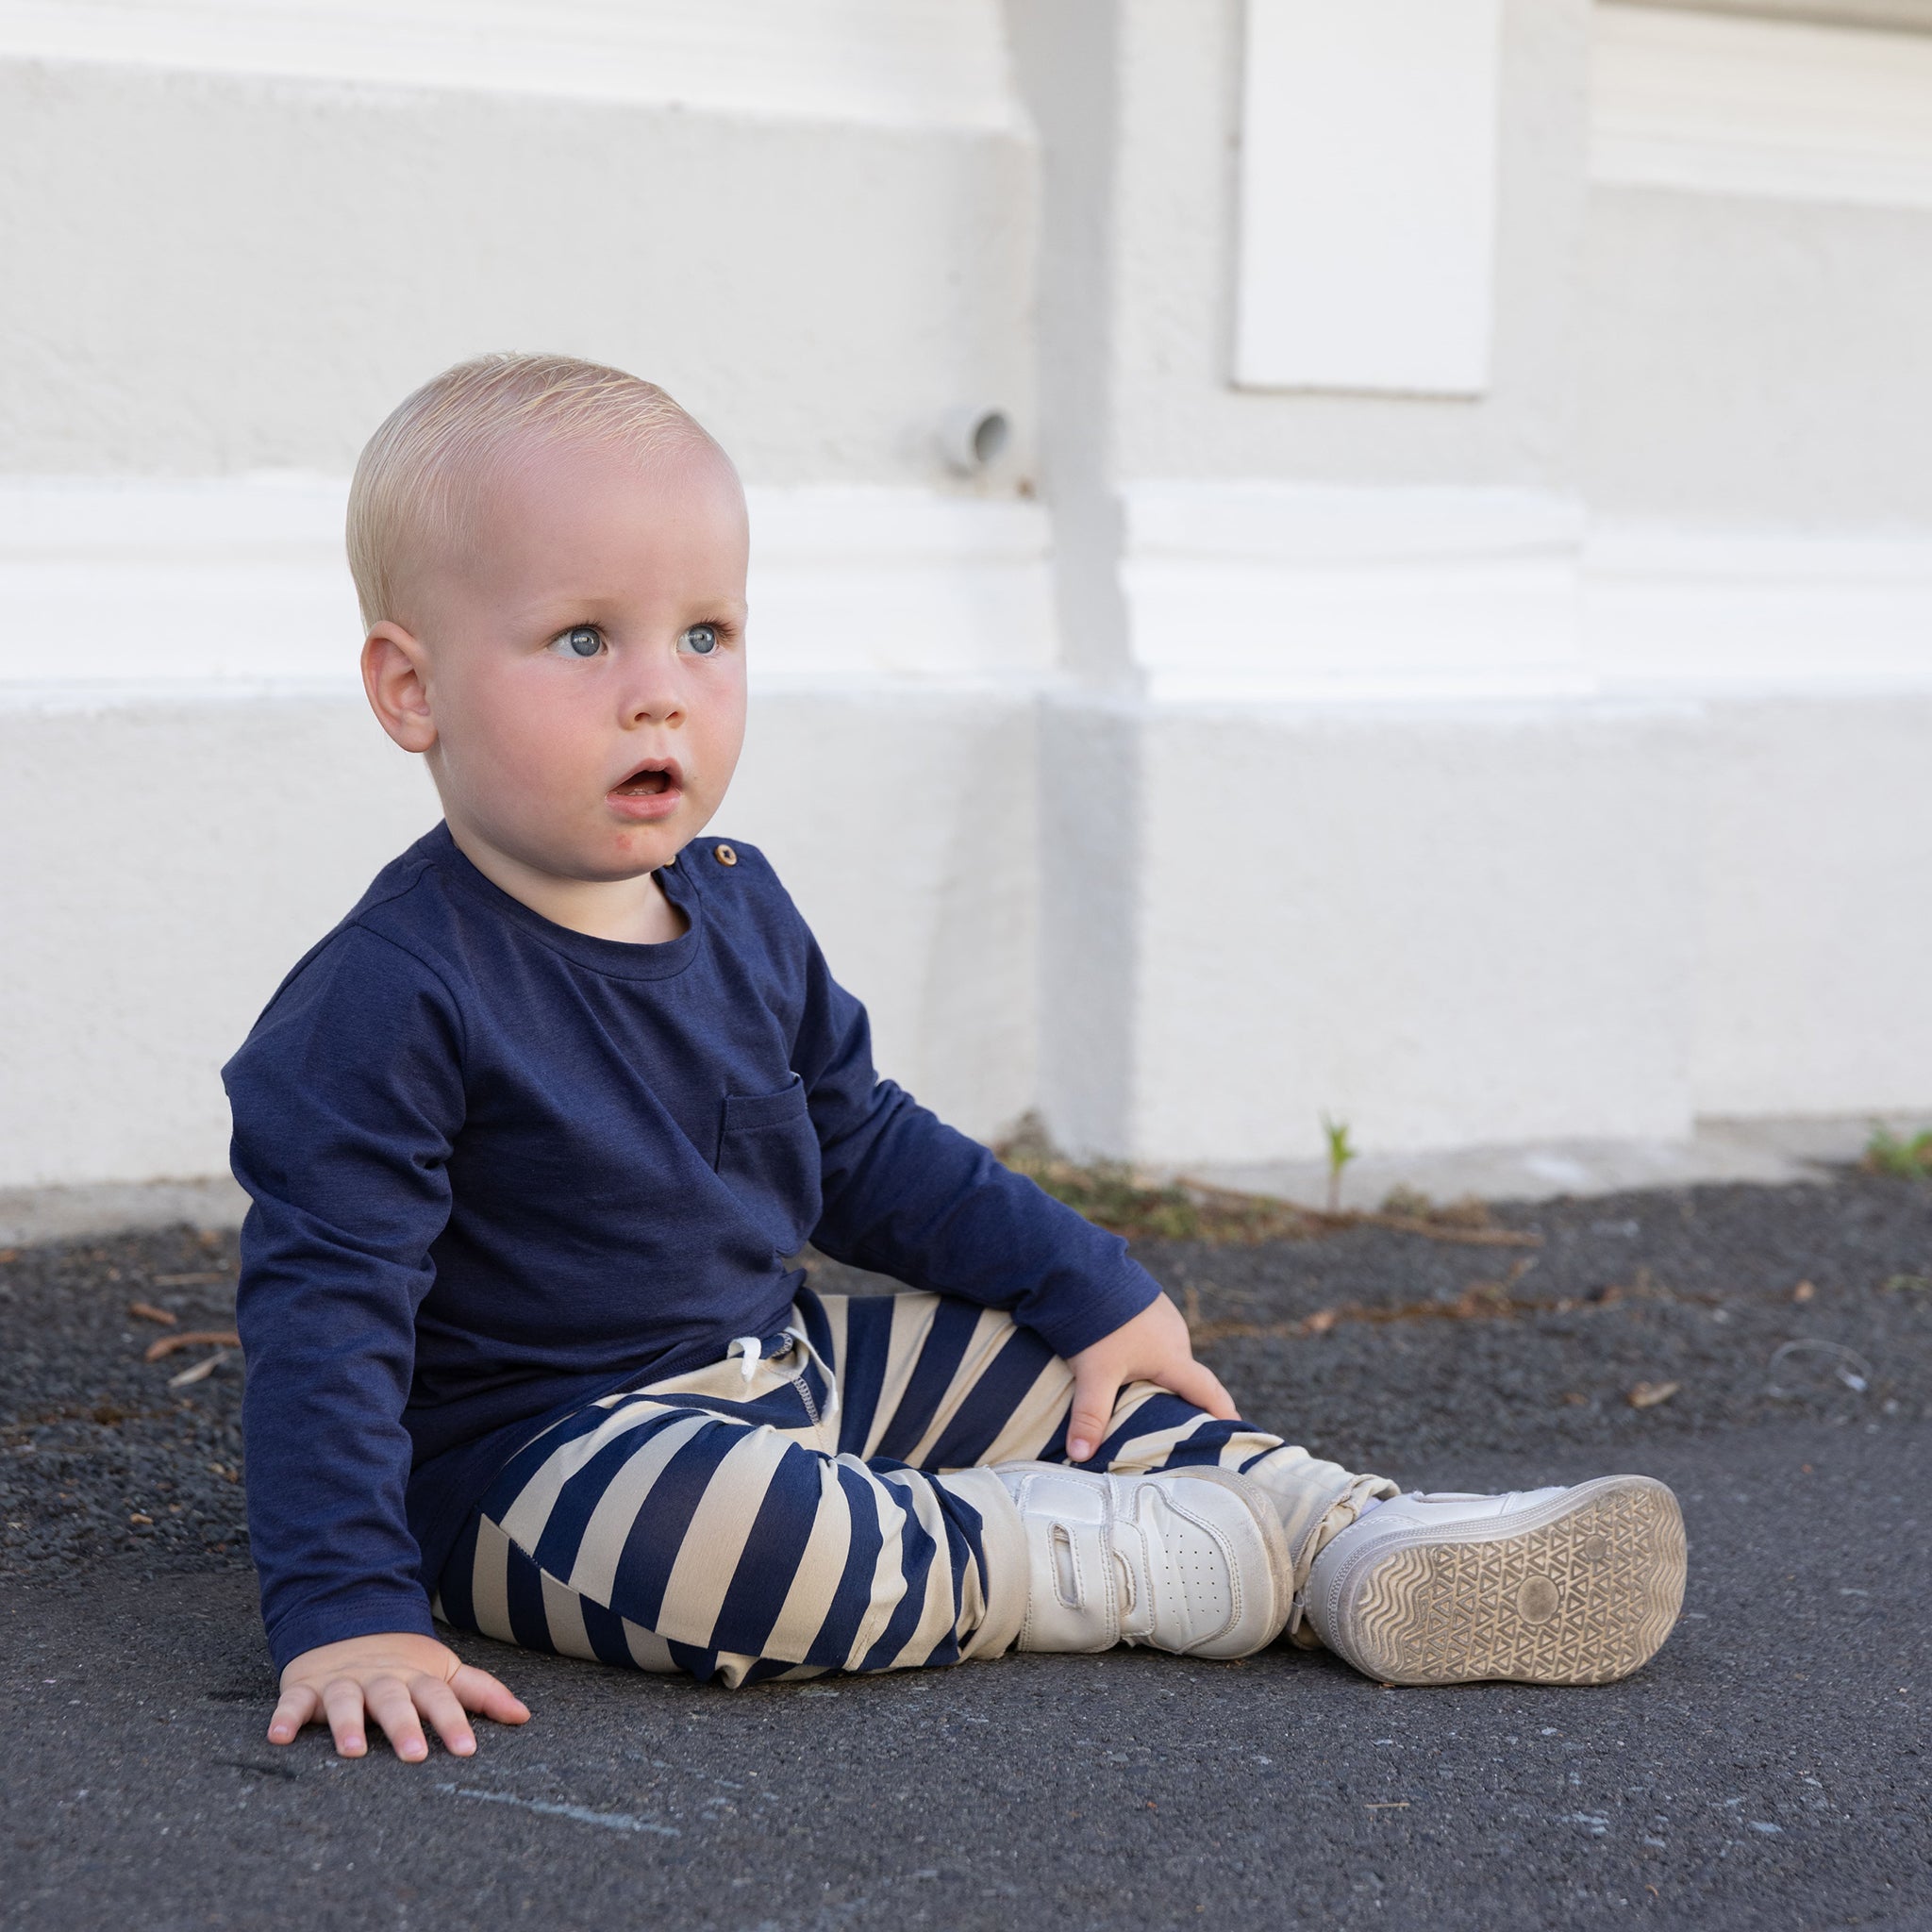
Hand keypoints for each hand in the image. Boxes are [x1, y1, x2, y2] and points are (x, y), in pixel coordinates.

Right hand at [269, 1631, 529, 1761]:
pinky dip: (285, 1716)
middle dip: (404, 1726)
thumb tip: (525, 1717)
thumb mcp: (444, 1672)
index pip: (440, 1698)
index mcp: (416, 1678)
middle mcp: (381, 1679)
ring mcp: (344, 1681)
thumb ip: (481, 1693)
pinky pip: (293, 1701)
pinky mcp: (307, 1686)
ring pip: (346, 1700)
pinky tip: (278, 1736)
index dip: (454, 1722)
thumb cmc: (404, 1665)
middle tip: (414, 1755)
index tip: (468, 1750)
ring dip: (347, 1723)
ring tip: (351, 1752)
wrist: (349, 1624)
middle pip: (394, 1700)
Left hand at [1062, 1292, 1236, 1462]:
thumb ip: (1090, 1415)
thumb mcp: (1094, 1374)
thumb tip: (1081, 1455)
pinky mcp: (1145, 1302)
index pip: (1208, 1392)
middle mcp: (1175, 1335)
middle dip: (1185, 1398)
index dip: (1223, 1414)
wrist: (1083, 1268)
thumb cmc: (1098, 1323)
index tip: (1237, 1431)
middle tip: (1182, 1423)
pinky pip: (1152, 1336)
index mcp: (1173, 1356)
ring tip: (1148, 1395)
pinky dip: (1146, 1352)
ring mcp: (1161, 1315)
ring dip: (1161, 1373)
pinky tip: (1127, 1360)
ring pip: (1167, 1354)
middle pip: (1185, 1375)